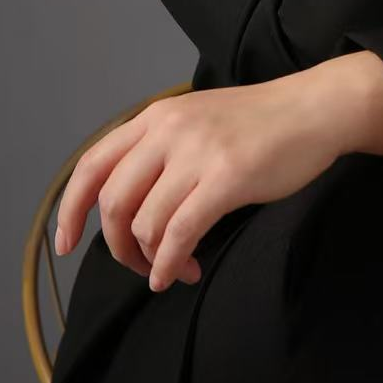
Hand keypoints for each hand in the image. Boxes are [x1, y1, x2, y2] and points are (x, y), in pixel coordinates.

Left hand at [53, 72, 346, 292]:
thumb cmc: (261, 123)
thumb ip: (161, 150)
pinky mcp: (227, 177)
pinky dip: (170, 263)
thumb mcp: (198, 120)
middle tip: (140, 264)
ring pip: (146, 223)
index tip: (67, 244)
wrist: (315, 109)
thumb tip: (128, 208)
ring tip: (177, 267)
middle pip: (114, 203)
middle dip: (118, 247)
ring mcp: (198, 152)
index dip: (72, 209)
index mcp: (157, 116)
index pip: (93, 164)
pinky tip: (179, 273)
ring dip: (153, 259)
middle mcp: (169, 130)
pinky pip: (181, 233)